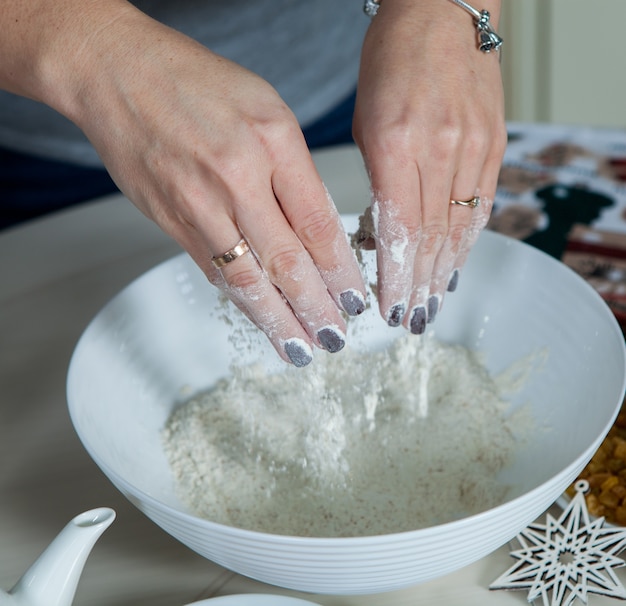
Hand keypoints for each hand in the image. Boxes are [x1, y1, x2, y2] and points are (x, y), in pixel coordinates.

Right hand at [59, 4, 366, 365]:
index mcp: (273, 142)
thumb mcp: (267, 109)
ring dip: (277, 320)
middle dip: (315, 308)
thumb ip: (295, 170)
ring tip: (300, 348)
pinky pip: (212, 270)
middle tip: (334, 338)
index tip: (353, 298)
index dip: (340, 271)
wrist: (117, 74)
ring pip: (246, 278)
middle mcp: (238, 177)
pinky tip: (259, 319)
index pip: (318, 224)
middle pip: (286, 261)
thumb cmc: (195, 83)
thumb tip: (319, 230)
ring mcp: (200, 203)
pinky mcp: (171, 221)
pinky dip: (240, 299)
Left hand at [353, 0, 505, 331]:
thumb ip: (376, 178)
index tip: (388, 307)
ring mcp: (473, 147)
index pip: (399, 229)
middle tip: (409, 321)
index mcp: (397, 144)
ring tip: (431, 305)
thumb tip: (378, 231)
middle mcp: (440, 150)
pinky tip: (455, 266)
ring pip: (458, 227)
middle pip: (431, 237)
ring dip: (443, 272)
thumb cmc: (392, 59)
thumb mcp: (364, 120)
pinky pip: (481, 203)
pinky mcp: (493, 144)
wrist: (442, 12)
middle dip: (417, 286)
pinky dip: (467, 241)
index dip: (394, 276)